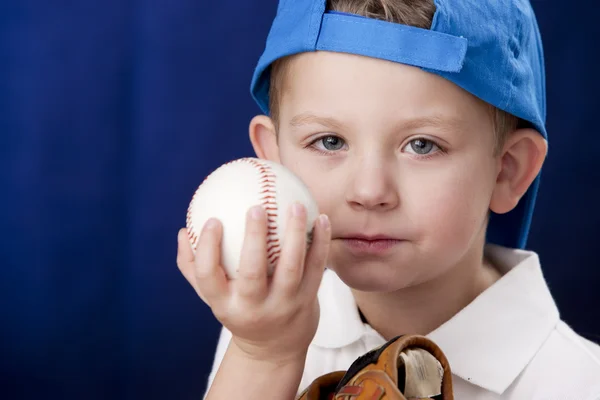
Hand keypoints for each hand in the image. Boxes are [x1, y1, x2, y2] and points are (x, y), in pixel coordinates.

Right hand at [177, 203, 330, 363]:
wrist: (275, 346)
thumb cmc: (239, 308)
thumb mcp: (213, 296)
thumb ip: (194, 266)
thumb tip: (183, 231)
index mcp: (225, 304)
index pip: (209, 277)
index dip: (208, 249)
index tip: (212, 220)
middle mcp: (253, 307)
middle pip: (252, 274)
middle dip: (254, 239)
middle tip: (256, 206)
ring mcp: (283, 305)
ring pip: (291, 268)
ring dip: (295, 234)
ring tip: (296, 205)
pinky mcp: (308, 300)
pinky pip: (316, 267)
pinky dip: (320, 242)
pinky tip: (321, 218)